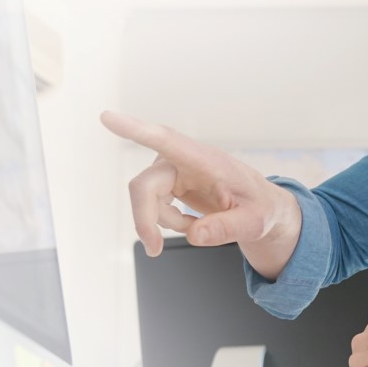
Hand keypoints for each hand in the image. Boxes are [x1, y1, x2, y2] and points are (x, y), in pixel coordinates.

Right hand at [100, 110, 302, 278]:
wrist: (259, 206)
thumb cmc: (260, 207)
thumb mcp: (255, 223)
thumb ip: (228, 229)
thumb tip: (195, 236)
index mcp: (205, 159)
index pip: (166, 141)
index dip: (136, 131)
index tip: (107, 117)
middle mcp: (182, 158)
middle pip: (144, 187)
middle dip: (146, 219)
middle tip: (154, 249)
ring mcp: (171, 167)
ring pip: (145, 198)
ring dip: (165, 222)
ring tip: (199, 227)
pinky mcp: (166, 179)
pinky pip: (151, 204)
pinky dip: (167, 220)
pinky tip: (192, 222)